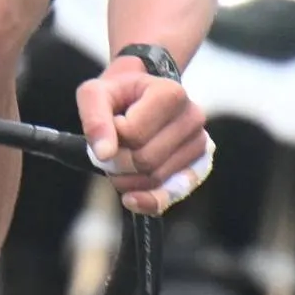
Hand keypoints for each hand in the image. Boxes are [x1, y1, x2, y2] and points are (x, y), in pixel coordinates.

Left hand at [77, 57, 211, 216]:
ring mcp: (199, 143)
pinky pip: (173, 195)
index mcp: (171, 93)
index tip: (111, 124)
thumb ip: (95, 119)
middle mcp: (193, 117)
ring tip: (120, 160)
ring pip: (155, 179)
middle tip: (109, 149)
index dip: (112, 137)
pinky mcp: (199, 166)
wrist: (138, 98)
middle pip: (145, 160)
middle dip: (117, 162)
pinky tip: (131, 198)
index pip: (133, 134)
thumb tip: (104, 154)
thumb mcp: (95, 94)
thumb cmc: (117, 94)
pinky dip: (149, 201)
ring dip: (127, 179)